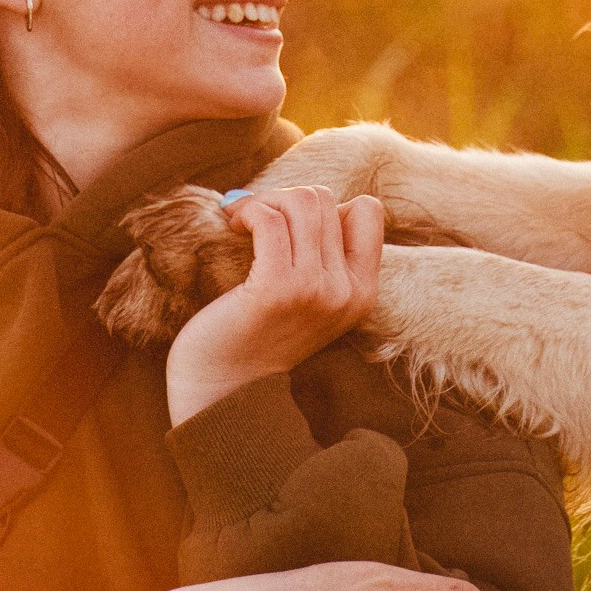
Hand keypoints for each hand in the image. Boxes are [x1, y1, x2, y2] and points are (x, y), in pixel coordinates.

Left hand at [163, 186, 384, 424]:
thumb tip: (305, 199)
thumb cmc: (256, 336)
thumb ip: (322, 258)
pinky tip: (232, 226)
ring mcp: (314, 290)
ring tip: (241, 222)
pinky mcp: (276, 289)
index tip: (291, 228)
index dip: (327, 209)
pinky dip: (248, 211)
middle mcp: (346, 291)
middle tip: (253, 220)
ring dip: (262, 202)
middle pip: (324, 200)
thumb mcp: (309, 300)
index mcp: (362, 292)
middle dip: (283, 199)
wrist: (222, 391)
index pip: (368, 211)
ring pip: (299, 203)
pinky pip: (269, 220)